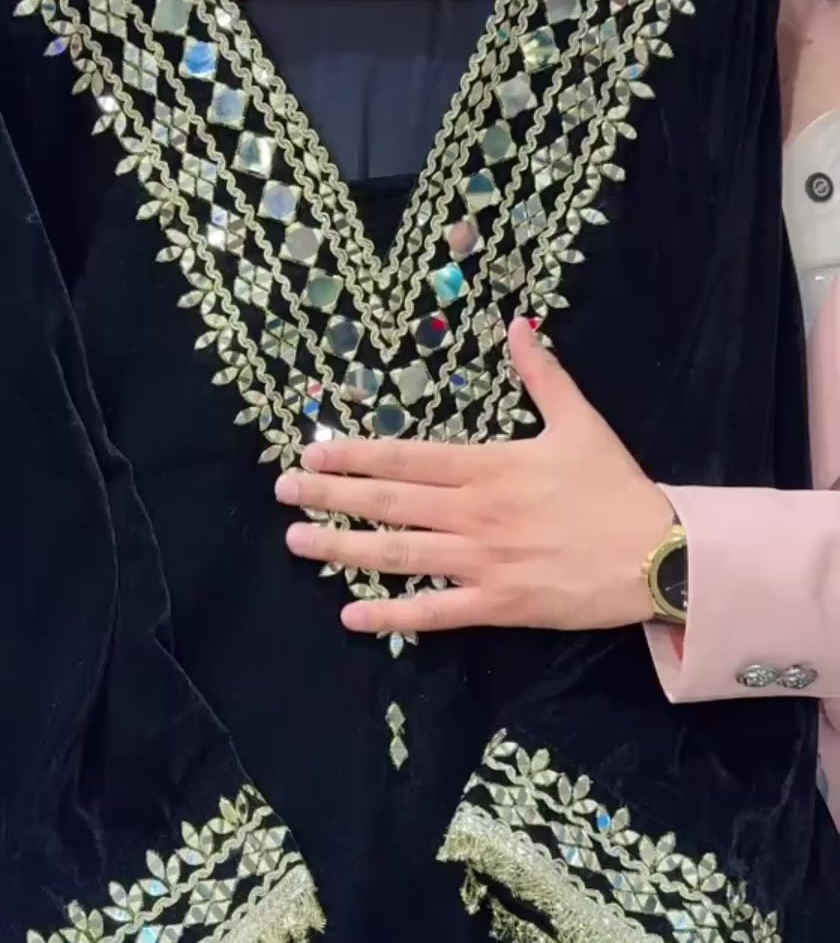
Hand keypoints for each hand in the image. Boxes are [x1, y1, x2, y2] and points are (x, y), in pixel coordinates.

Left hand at [274, 318, 673, 637]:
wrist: (659, 554)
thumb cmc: (616, 487)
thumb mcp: (580, 421)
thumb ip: (542, 374)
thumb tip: (518, 324)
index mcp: (488, 466)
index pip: (406, 457)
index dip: (353, 454)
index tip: (312, 450)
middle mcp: (475, 513)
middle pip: (389, 502)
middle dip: (330, 495)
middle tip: (284, 489)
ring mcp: (483, 562)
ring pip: (399, 555)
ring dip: (343, 549)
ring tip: (297, 541)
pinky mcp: (498, 605)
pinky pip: (435, 613)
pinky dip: (392, 617)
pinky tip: (351, 616)